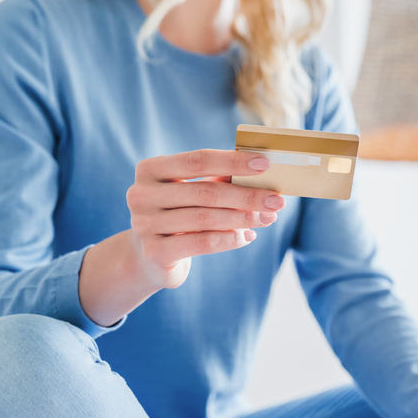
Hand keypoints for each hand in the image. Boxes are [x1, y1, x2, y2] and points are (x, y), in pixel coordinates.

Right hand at [125, 149, 285, 288]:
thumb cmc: (180, 213)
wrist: (150, 257)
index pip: (197, 160)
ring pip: (206, 219)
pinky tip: (247, 235)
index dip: (233, 161)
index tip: (265, 164)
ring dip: (243, 218)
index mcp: (150, 170)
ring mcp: (144, 225)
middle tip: (277, 201)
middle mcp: (141, 195)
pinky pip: (201, 243)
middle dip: (247, 196)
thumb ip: (220, 179)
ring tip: (268, 218)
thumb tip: (262, 170)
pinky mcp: (155, 252)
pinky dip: (229, 239)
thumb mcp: (194, 192)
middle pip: (205, 192)